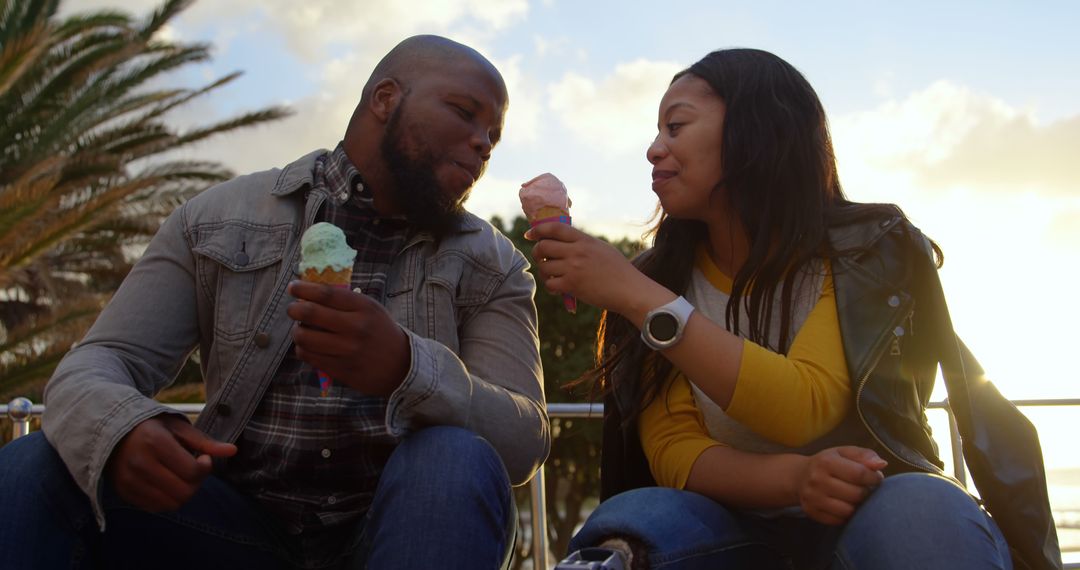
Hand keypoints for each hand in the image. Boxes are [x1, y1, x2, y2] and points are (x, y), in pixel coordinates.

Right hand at [107, 414, 236, 511]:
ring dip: (184, 493)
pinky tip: (166, 482)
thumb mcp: (178, 427)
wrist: (109, 432)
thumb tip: (233, 450)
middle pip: (184, 491)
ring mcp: (129, 481)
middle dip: (197, 482)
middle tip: (194, 469)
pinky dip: (168, 498)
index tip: (203, 458)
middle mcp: (140, 464)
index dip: (205, 467)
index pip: (192, 471)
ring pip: (172, 504)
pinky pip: (156, 507)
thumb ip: (205, 442)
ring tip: (180, 476)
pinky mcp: (124, 493)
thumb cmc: (150, 426)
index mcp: (155, 442)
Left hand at [286, 281, 410, 395]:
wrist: (402, 366)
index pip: (326, 294)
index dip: (304, 289)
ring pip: (304, 337)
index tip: (293, 287)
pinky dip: (303, 349)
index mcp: (364, 308)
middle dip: (294, 309)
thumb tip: (309, 292)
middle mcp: (355, 328)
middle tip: (292, 309)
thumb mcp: (370, 309)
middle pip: (310, 313)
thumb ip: (344, 301)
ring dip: (297, 331)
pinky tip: (308, 346)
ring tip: (301, 330)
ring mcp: (347, 350)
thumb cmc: (380, 332)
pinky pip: (309, 356)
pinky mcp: (341, 369)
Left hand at [526, 222, 648, 314]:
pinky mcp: (572, 285)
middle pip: (544, 246)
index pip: (555, 228)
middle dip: (538, 253)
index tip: (530, 234)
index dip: (538, 230)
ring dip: (545, 272)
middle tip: (542, 259)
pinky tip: (559, 288)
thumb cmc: (619, 271)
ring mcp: (573, 268)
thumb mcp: (601, 249)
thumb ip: (583, 244)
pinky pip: (550, 283)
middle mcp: (577, 251)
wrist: (629, 290)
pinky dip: (551, 286)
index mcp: (585, 240)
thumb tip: (563, 242)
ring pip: (544, 266)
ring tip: (553, 276)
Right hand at [795, 446, 886, 524]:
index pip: (859, 474)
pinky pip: (838, 520)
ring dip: (857, 505)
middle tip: (864, 488)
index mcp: (826, 462)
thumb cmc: (827, 463)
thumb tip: (882, 464)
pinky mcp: (811, 512)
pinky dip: (846, 515)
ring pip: (848, 510)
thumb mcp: (844, 453)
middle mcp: (817, 480)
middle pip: (856, 494)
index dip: (874, 478)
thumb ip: (864, 455)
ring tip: (855, 498)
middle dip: (866, 492)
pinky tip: (845, 505)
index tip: (876, 478)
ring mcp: (813, 498)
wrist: (799, 476)